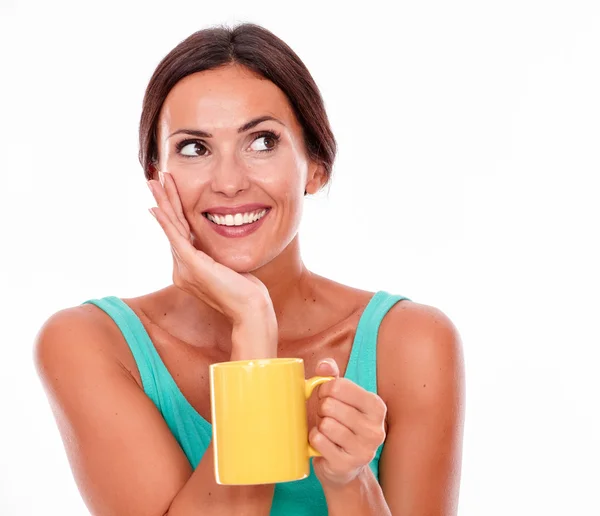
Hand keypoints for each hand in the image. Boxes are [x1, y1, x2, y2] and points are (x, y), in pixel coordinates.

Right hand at [147, 172, 276, 352]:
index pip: (180, 232)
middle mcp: (181, 269)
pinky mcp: (192, 267)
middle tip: (154, 178)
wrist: (250, 310)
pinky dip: (166, 222)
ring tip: (154, 181)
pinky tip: (156, 208)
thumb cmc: (247, 292)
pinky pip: (176, 239)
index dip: (174, 209)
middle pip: (171, 227)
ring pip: (171, 228)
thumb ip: (216, 256)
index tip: (169, 189)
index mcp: (189, 268)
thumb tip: (217, 245)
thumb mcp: (228, 267)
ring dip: (163, 202)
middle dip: (164, 200)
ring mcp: (185, 269)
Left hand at [309, 358, 386, 487]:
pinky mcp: (346, 465)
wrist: (344, 467)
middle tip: (326, 416)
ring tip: (327, 431)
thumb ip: (332, 376)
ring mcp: (363, 450)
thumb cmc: (341, 424)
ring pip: (325, 424)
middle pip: (330, 405)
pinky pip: (318, 441)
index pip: (339, 386)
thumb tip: (323, 366)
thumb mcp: (341, 398)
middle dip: (321, 409)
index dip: (325, 389)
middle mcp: (375, 429)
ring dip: (319, 425)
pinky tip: (323, 444)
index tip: (326, 397)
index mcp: (377, 407)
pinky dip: (314, 439)